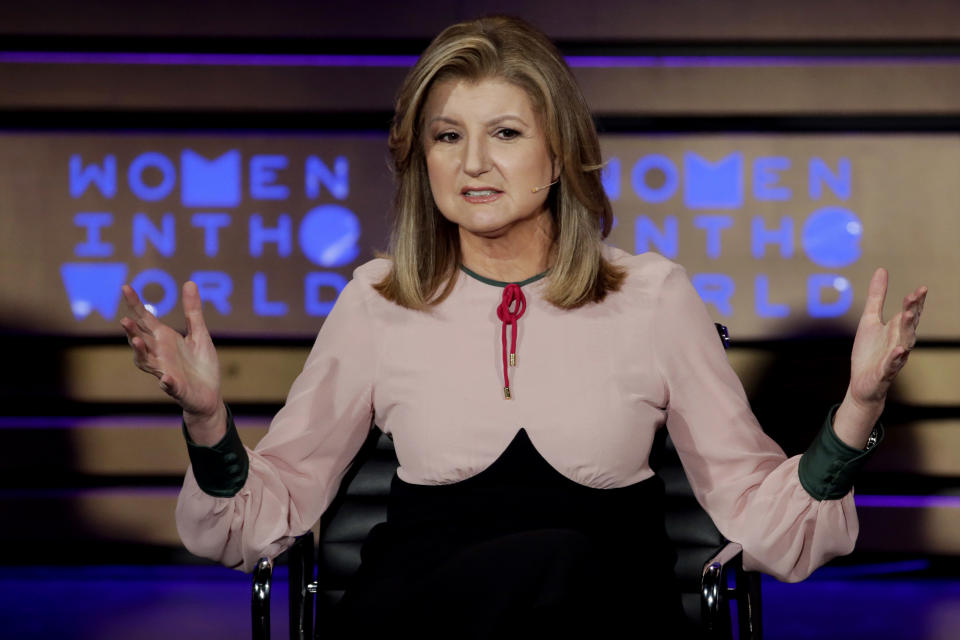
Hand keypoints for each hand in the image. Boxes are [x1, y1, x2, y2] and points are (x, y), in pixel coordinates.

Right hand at [120, 282, 224, 440]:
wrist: (209, 394)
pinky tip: (165, 379)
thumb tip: (190, 282)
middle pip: (140, 340)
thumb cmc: (200, 364)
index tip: (125, 287)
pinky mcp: (176, 389)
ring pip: (146, 362)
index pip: (145, 319)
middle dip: (132, 331)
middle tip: (124, 319)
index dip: (135, 304)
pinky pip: (169, 386)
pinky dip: (166, 383)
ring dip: (140, 352)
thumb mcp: (199, 334)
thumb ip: (193, 311)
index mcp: (164, 339)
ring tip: (136, 341)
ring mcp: (165, 371)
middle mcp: (159, 354)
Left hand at [835, 268, 926, 446]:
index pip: (910, 313)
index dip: (915, 302)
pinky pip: (891, 364)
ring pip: (905, 342)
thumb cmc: (868, 352)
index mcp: (896, 330)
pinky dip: (895, 357)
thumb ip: (877, 297)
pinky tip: (898, 350)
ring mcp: (893, 358)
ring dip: (907, 329)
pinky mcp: (884, 372)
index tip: (921, 288)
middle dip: (913, 310)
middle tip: (915, 295)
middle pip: (909, 325)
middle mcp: (899, 342)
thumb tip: (882, 270)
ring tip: (909, 315)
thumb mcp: (869, 320)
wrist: (861, 384)